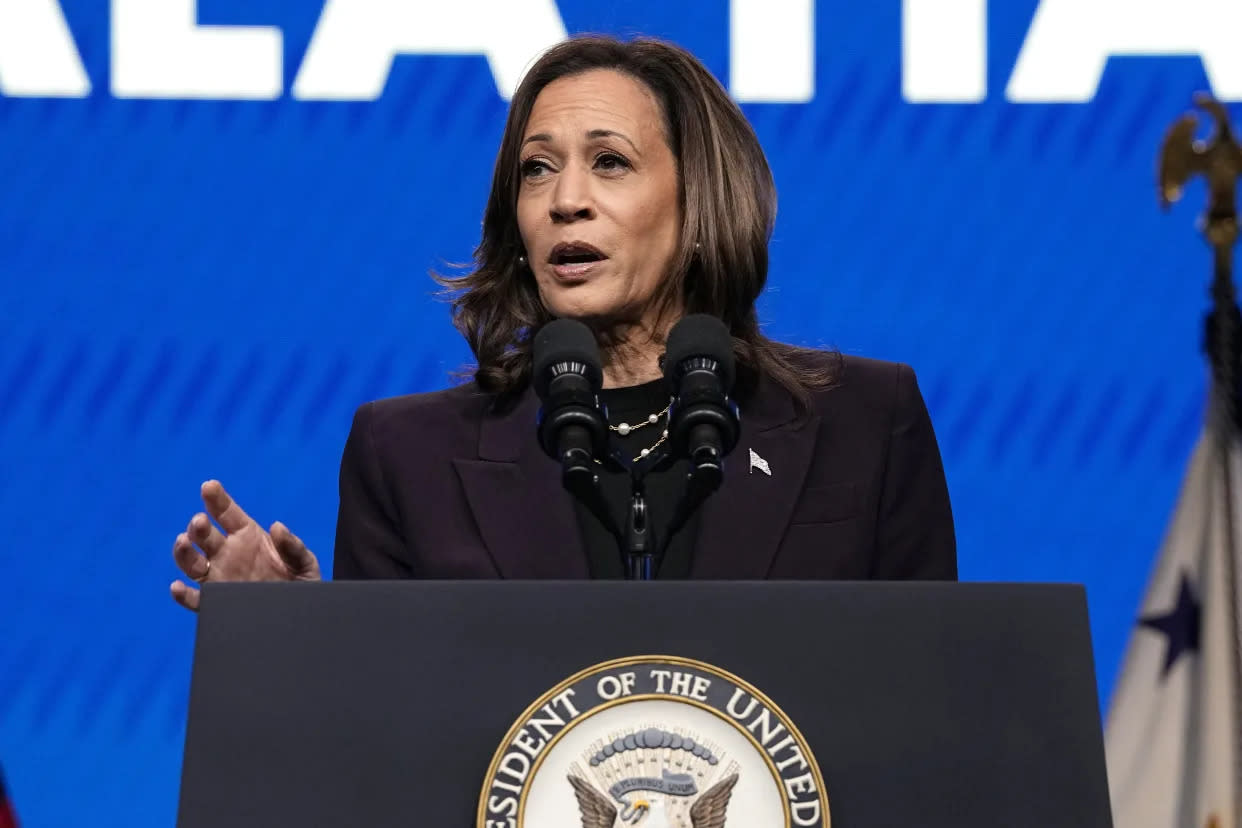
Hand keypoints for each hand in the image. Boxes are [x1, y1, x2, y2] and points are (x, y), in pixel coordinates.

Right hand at [170, 480, 320, 610]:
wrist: (299, 617)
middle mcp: (229, 554)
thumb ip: (293, 546)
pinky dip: (183, 595)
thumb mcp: (305, 563)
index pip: (226, 513)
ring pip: (192, 563)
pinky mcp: (217, 603)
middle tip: (200, 522)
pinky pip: (195, 599)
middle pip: (204, 536)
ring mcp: (220, 577)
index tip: (209, 486)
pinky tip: (178, 587)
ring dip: (184, 553)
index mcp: (248, 537)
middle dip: (198, 527)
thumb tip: (277, 527)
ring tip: (184, 542)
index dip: (216, 499)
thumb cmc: (302, 585)